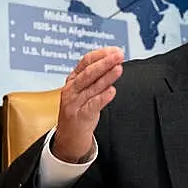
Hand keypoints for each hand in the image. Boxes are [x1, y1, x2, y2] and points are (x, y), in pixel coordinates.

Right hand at [52, 47, 123, 162]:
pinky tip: (111, 91)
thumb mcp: (84, 91)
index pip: (86, 61)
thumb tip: (114, 61)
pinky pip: (92, 105)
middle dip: (105, 62)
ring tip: (118, 68)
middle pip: (88, 72)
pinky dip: (102, 97)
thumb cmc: (79, 111)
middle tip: (119, 55)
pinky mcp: (79, 116)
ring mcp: (74, 103)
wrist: (68, 137)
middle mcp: (72, 89)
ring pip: (91, 87)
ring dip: (106, 77)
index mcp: (73, 79)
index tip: (115, 50)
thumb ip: (96, 77)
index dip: (101, 54)